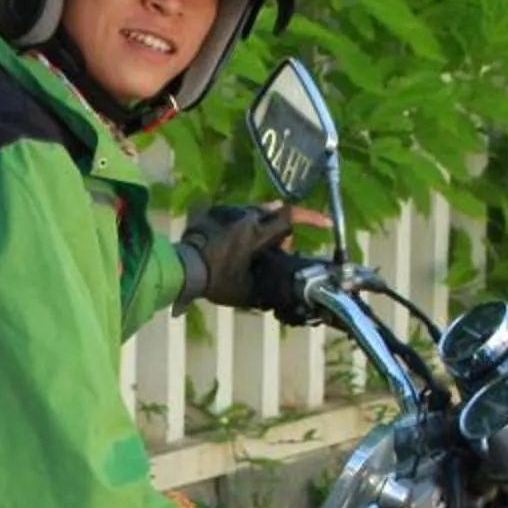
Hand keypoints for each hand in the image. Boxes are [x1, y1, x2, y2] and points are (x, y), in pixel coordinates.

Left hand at [175, 203, 325, 312]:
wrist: (182, 269)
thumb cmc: (216, 281)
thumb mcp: (246, 292)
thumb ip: (267, 291)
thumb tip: (281, 293)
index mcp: (257, 234)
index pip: (290, 216)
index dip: (312, 217)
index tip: (326, 222)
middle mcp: (245, 218)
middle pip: (275, 215)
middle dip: (281, 231)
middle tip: (280, 250)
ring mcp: (228, 213)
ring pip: (256, 214)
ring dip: (264, 227)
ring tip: (260, 249)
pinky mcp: (214, 214)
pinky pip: (238, 216)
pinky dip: (246, 227)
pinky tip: (240, 244)